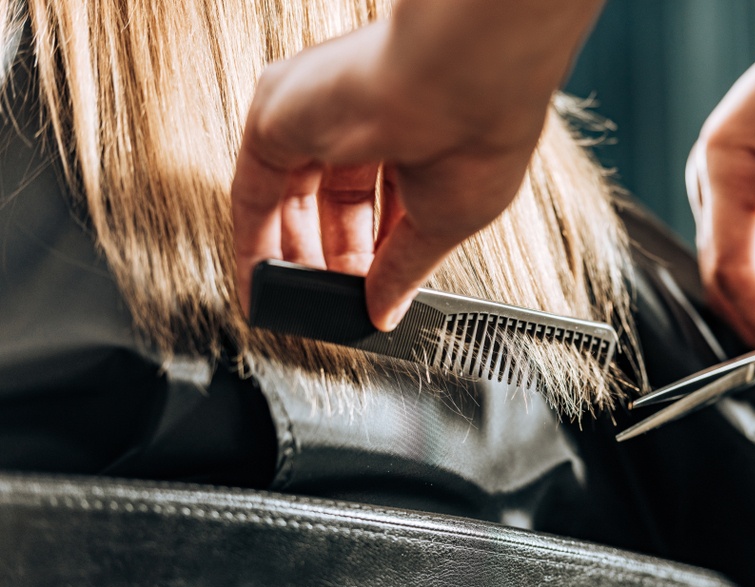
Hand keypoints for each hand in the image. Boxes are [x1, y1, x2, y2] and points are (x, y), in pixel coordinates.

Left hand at [231, 0, 602, 330]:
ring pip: (288, 199)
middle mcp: (362, 119)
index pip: (381, 205)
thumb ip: (404, 270)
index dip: (374, 257)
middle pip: (332, 205)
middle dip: (334, 261)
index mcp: (412, 135)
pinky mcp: (275, 119)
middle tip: (338, 306)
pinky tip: (261, 286)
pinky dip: (252, 244)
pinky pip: (252, 193)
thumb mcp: (444, 224)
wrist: (459, 81)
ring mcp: (315, 115)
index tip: (372, 297)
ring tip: (303, 308)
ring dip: (292, 259)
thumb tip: (385, 310)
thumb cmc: (476, 133)